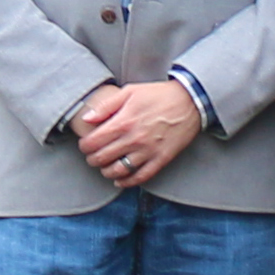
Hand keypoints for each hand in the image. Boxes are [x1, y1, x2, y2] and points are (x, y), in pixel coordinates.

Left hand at [74, 78, 204, 188]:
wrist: (190, 101)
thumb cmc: (159, 94)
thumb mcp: (130, 91)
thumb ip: (106, 106)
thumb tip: (87, 118)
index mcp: (124, 122)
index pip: (93, 142)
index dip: (84, 146)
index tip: (85, 145)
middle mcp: (134, 139)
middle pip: (102, 158)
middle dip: (92, 159)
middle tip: (93, 156)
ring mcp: (148, 151)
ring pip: (118, 171)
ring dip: (107, 172)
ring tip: (105, 167)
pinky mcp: (161, 159)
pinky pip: (140, 177)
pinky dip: (127, 182)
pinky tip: (120, 180)